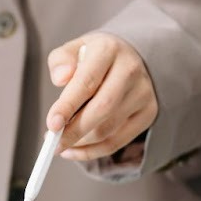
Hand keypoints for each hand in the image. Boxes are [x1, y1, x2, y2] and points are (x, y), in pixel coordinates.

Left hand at [45, 34, 158, 161]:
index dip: (68, 106)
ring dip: (80, 143)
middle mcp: (130, 71)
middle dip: (73, 131)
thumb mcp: (73, 49)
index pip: (87, 82)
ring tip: (60, 143)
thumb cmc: (94, 57)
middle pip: (102, 109)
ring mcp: (143, 94)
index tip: (52, 124)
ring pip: (108, 129)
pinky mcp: (147, 113)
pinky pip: (117, 142)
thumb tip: (61, 78)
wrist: (129, 57)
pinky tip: (75, 149)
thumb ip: (61, 62)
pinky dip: (92, 151)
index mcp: (108, 50)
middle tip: (52, 142)